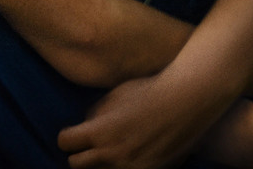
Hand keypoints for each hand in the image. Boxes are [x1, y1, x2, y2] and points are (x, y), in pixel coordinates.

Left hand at [58, 72, 222, 168]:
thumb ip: (95, 113)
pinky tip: (130, 154)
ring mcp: (130, 167)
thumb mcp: (115, 95)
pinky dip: (123, 166)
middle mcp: (111, 154)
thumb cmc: (150, 91)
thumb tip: (85, 124)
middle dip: (79, 154)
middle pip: (76, 165)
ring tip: (113, 150)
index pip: (65, 143)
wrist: (187, 101)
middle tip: (88, 146)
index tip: (74, 134)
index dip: (68, 137)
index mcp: (99, 131)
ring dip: (102, 163)